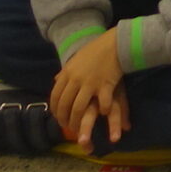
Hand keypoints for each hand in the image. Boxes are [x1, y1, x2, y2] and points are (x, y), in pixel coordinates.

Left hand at [51, 31, 128, 151]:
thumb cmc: (96, 51)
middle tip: (68, 127)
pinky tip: (103, 113)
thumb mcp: (76, 59)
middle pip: (65, 105)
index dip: (55, 110)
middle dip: (64, 120)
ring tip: (80, 129)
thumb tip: (56, 79)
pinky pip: (102, 104)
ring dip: (78, 122)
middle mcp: (75, 79)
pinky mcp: (105, 85)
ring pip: (79, 109)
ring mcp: (90, 83)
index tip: (58, 118)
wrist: (115, 43)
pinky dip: (102, 111)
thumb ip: (66, 71)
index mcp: (67, 73)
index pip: (55, 96)